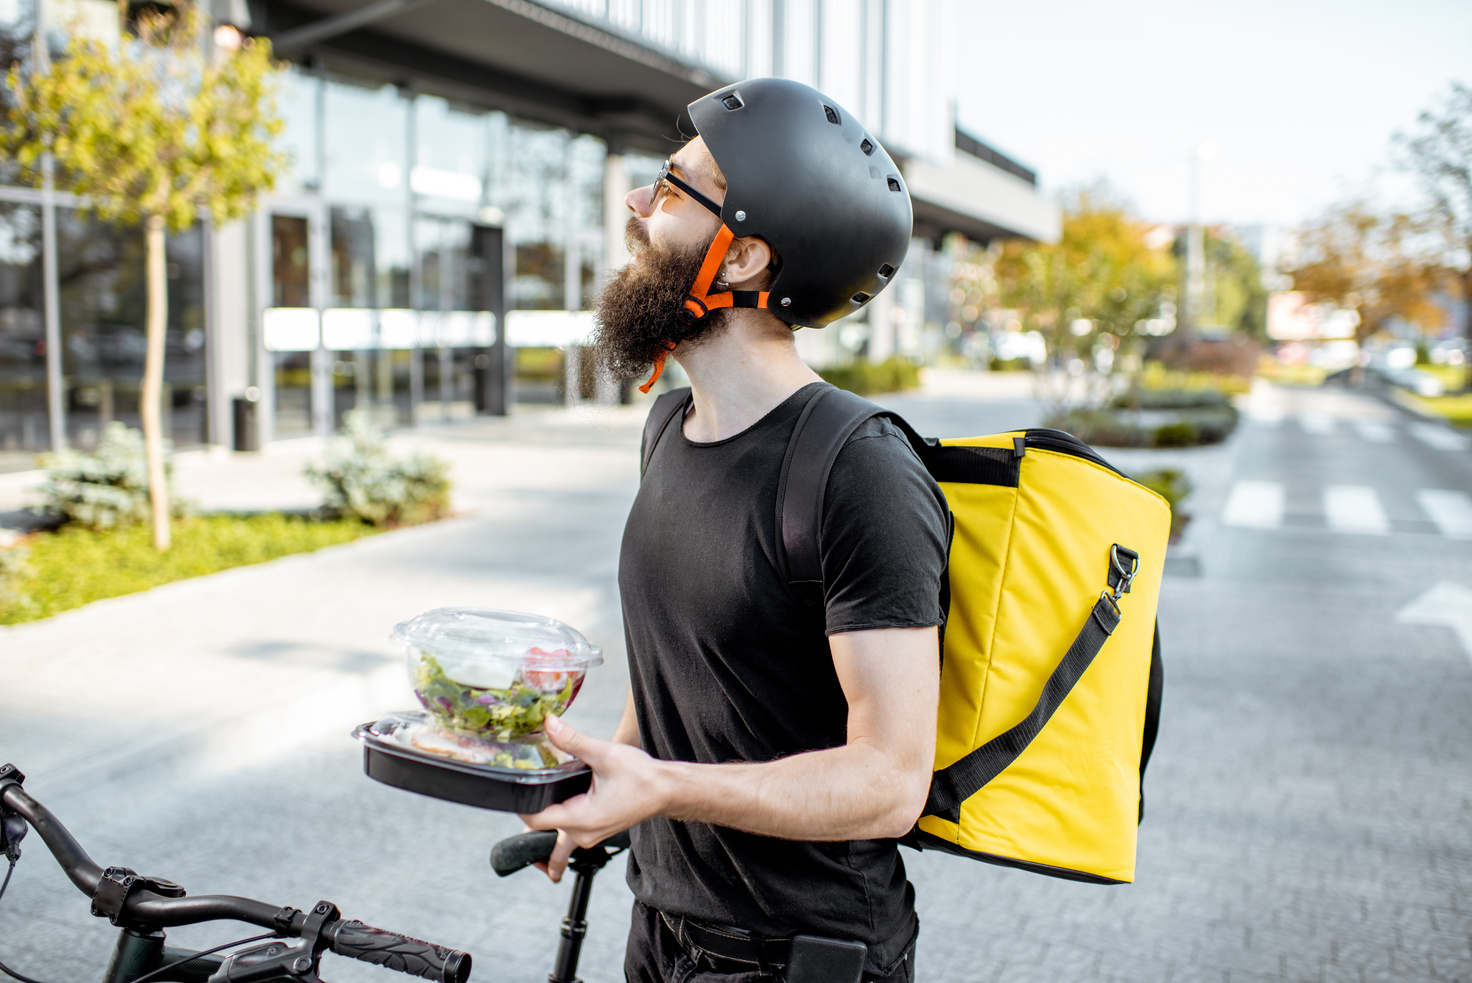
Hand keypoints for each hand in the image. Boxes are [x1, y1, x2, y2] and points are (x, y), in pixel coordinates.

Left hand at [518, 714, 663, 882]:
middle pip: (543, 836)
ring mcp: (591, 835)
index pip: (536, 821)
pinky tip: (560, 812)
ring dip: (545, 830)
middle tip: (518, 804)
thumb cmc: (641, 777)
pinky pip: (571, 838)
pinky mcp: (597, 831)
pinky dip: (561, 829)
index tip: (516, 790)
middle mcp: (584, 833)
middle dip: (528, 823)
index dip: (521, 807)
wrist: (666, 791)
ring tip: (533, 817)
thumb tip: (550, 724)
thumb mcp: (603, 754)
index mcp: (582, 818)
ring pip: (557, 842)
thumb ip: (572, 740)